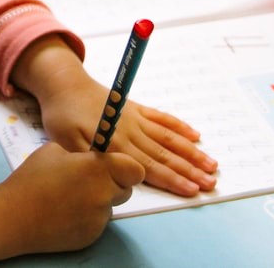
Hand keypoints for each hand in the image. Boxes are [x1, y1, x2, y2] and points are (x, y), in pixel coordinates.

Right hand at [0, 142, 143, 266]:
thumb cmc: (32, 178)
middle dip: (112, 184)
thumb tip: (89, 156)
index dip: (126, 168)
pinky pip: (97, 223)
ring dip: (98, 201)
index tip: (114, 168)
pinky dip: (87, 218)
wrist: (13, 217)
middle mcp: (104, 194)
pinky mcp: (91, 237)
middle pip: (125, 190)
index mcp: (97, 169)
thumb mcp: (54, 150)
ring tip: (70, 198)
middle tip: (86, 181)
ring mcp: (99, 219)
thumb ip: (79, 153)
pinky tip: (65, 214)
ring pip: (110, 207)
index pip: (135, 170)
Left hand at [12, 37, 218, 196]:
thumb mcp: (65, 142)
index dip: (172, 179)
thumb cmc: (61, 116)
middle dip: (190, 170)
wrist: (64, 84)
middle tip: (212, 183)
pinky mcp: (135, 108)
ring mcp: (135, 118)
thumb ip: (89, 159)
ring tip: (212, 164)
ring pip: (168, 138)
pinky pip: (162, 117)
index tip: (192, 190)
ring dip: (191, 152)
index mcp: (115, 143)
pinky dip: (179, 127)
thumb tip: (113, 173)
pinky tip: (195, 135)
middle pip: (165, 154)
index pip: (149, 166)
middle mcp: (130, 131)